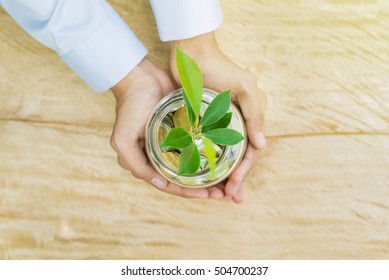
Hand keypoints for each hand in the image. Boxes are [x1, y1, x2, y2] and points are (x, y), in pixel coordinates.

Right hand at [110, 58, 221, 198]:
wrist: (140, 77)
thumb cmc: (129, 109)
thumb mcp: (124, 140)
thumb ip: (136, 165)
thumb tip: (161, 185)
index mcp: (147, 161)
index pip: (170, 184)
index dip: (189, 192)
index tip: (208, 195)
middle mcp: (161, 155)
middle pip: (186, 177)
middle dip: (204, 187)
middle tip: (224, 192)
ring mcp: (174, 142)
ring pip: (195, 163)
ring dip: (210, 174)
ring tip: (229, 180)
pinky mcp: (184, 128)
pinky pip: (199, 144)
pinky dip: (210, 153)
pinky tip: (224, 158)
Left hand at [170, 33, 266, 202]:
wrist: (190, 55)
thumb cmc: (218, 68)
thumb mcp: (243, 87)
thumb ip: (254, 114)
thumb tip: (261, 145)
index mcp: (251, 115)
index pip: (252, 150)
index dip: (245, 171)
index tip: (234, 187)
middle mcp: (238, 122)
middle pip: (240, 156)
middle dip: (237, 179)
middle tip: (230, 197)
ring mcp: (221, 123)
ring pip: (226, 155)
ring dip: (224, 174)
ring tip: (220, 194)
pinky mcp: (204, 122)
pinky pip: (210, 146)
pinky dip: (211, 161)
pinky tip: (207, 174)